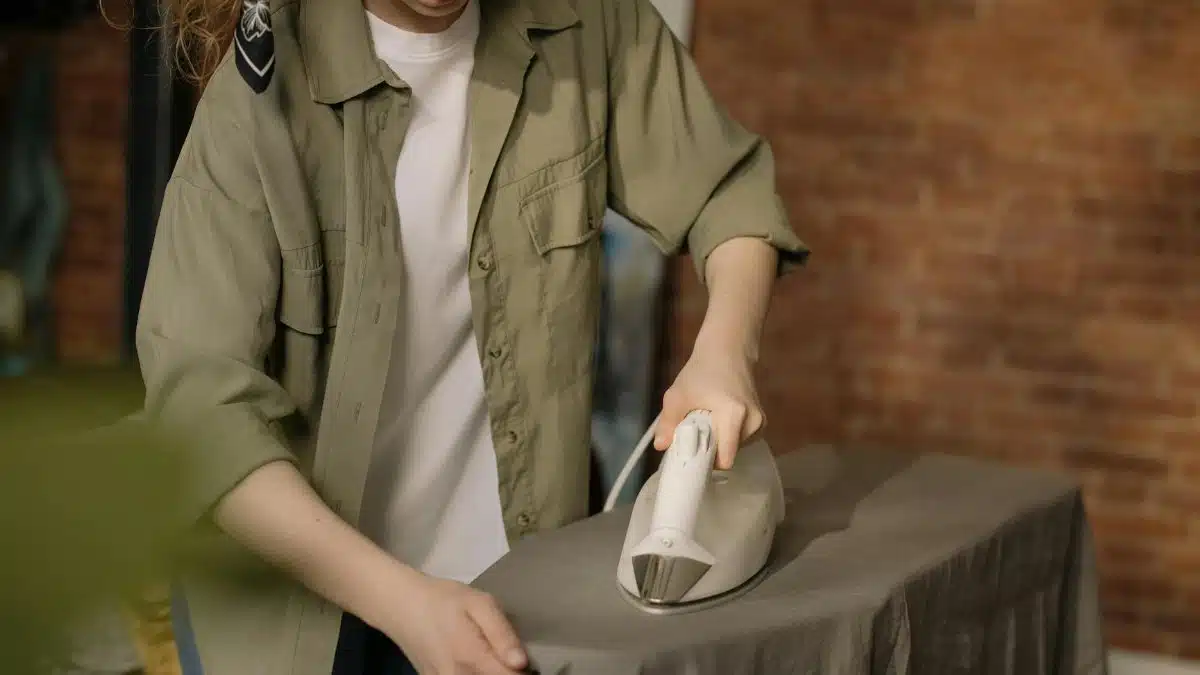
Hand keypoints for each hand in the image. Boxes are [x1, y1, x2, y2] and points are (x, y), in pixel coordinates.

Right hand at [384, 572, 526, 674]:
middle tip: (508, 655)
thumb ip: (502, 633)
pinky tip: (475, 661)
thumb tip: (521, 663)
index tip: (527, 659)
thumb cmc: (443, 599)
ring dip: (491, 673)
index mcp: (472, 658)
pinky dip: (474, 674)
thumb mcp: (479, 603)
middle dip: (507, 673)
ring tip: (491, 656)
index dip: (524, 672)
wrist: (401, 605)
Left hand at [654, 341, 763, 469]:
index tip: (691, 455)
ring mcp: (760, 422)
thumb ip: (668, 422)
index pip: (725, 459)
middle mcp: (753, 423)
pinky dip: (728, 436)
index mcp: (734, 416)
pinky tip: (718, 421)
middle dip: (710, 450)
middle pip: (728, 454)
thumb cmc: (702, 370)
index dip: (706, 462)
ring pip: (735, 448)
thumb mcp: (678, 395)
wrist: (728, 349)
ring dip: (719, 442)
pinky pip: (741, 440)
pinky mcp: (761, 421)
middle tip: (694, 435)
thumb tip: (661, 447)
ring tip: (706, 424)